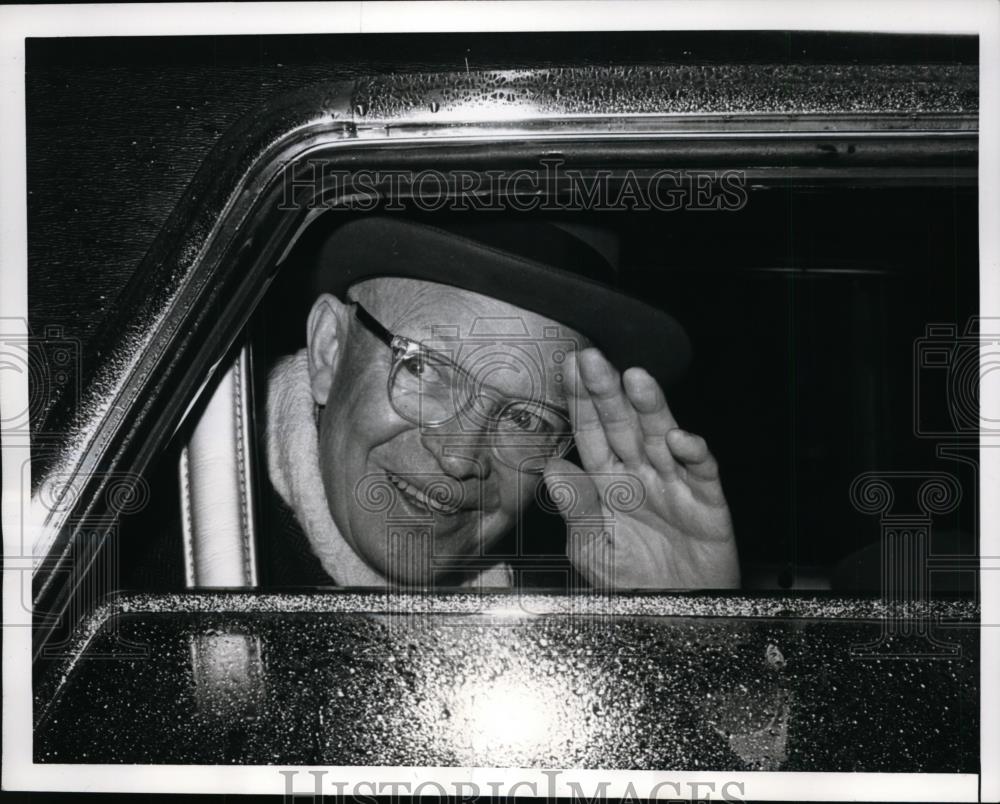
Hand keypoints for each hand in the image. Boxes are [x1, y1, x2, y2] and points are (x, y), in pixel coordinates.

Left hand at [544, 347, 738, 588]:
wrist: (675, 617)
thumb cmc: (631, 581)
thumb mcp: (592, 550)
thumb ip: (576, 509)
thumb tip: (551, 467)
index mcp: (609, 481)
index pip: (590, 433)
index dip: (580, 401)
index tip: (567, 368)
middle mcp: (641, 473)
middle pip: (622, 425)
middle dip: (607, 392)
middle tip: (592, 360)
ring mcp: (674, 483)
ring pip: (661, 436)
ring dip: (650, 408)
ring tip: (635, 380)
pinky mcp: (707, 500)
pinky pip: (701, 471)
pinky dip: (692, 454)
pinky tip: (679, 439)